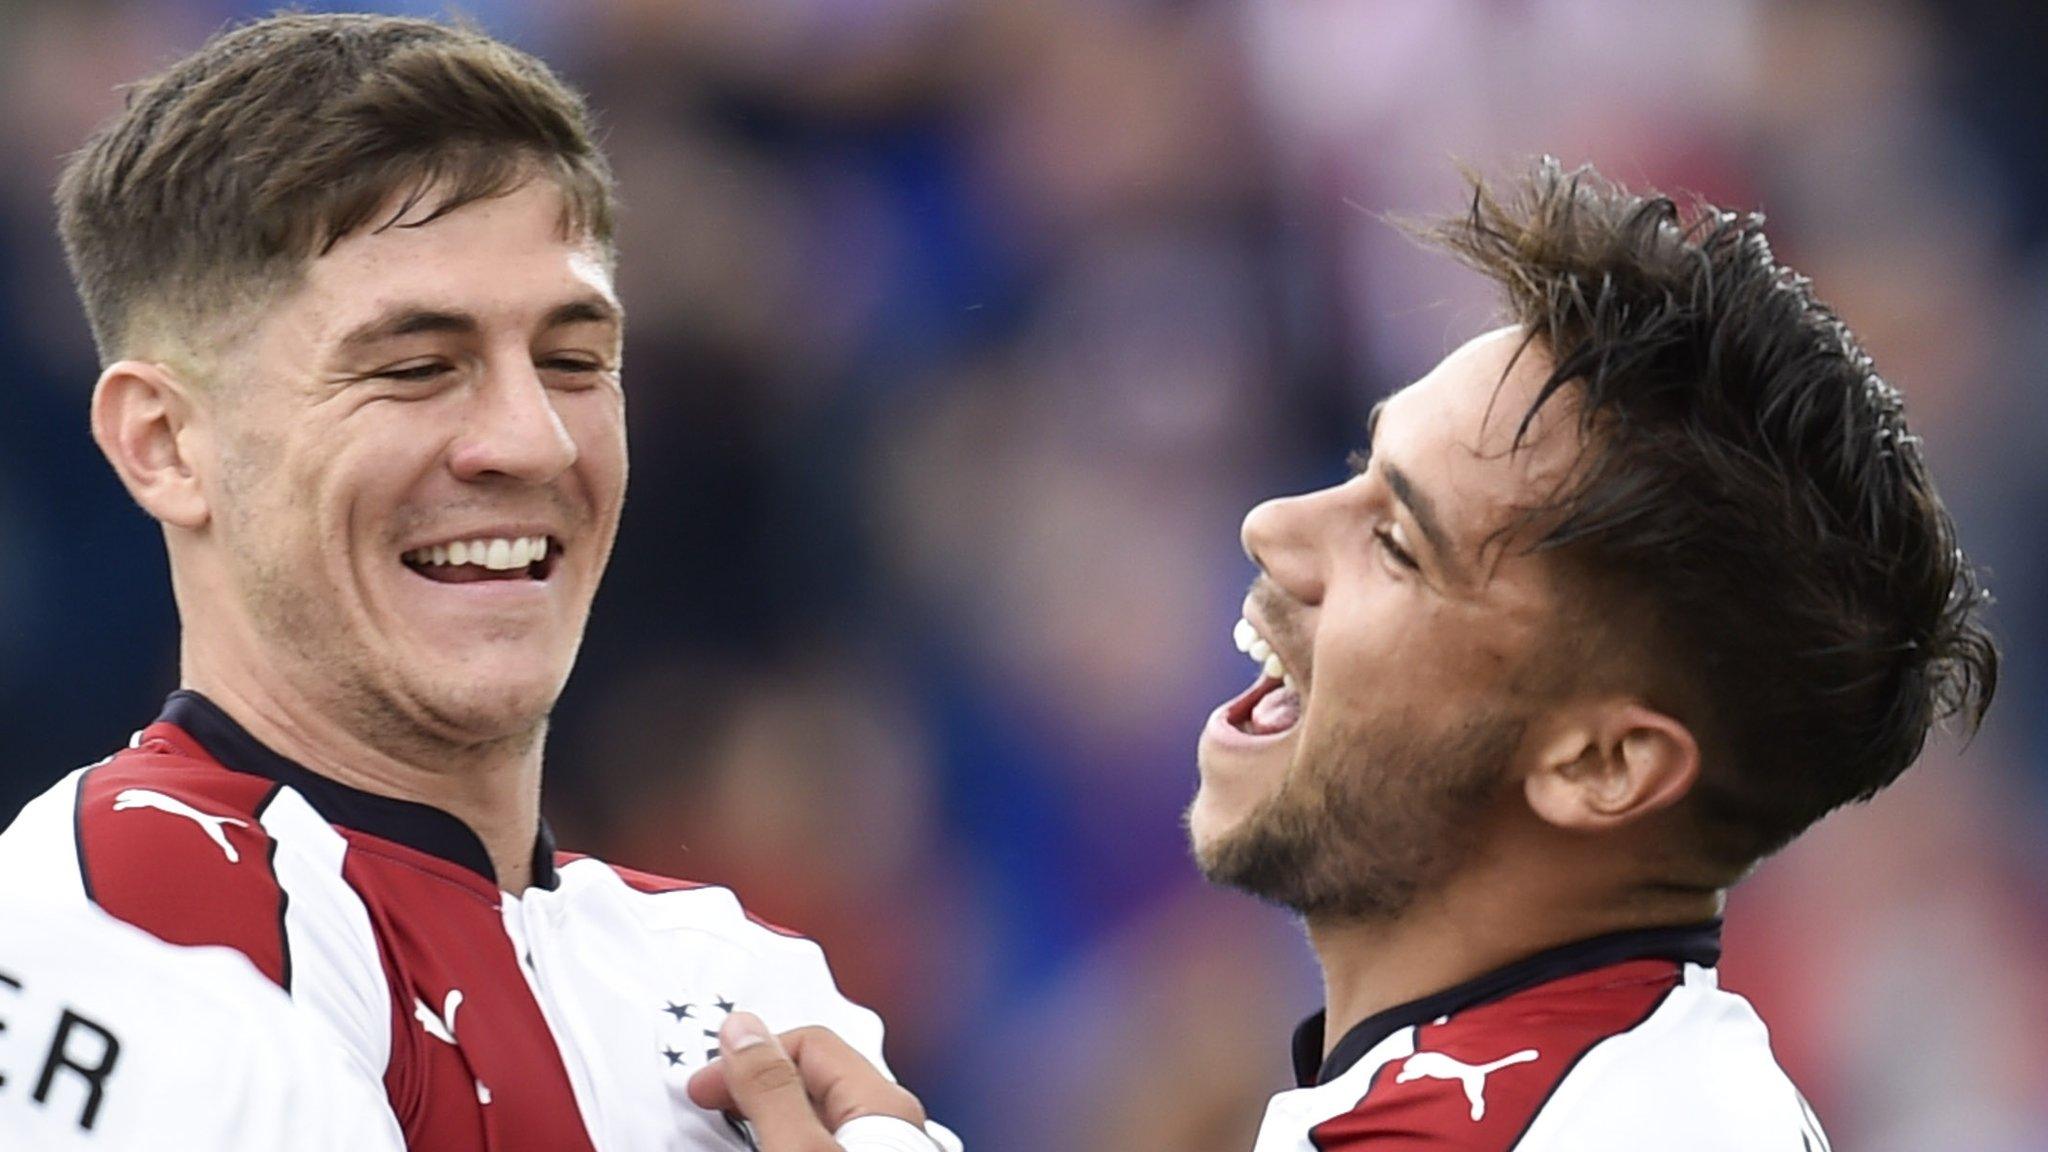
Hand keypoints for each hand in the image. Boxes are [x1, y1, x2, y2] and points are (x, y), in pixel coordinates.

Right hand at [687, 1012, 928, 1150]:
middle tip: (715, 1100)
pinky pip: (824, 1140)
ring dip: (771, 1113)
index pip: (810, 1041)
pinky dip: (787, 1138)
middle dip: (758, 1079)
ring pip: (819, 1113)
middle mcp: (895, 1127)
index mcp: (884, 1105)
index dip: (750, 1053)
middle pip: (814, 1076)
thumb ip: (772, 1089)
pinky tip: (768, 1146)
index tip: (707, 1083)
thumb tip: (743, 1031)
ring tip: (735, 1127)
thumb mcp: (798, 1148)